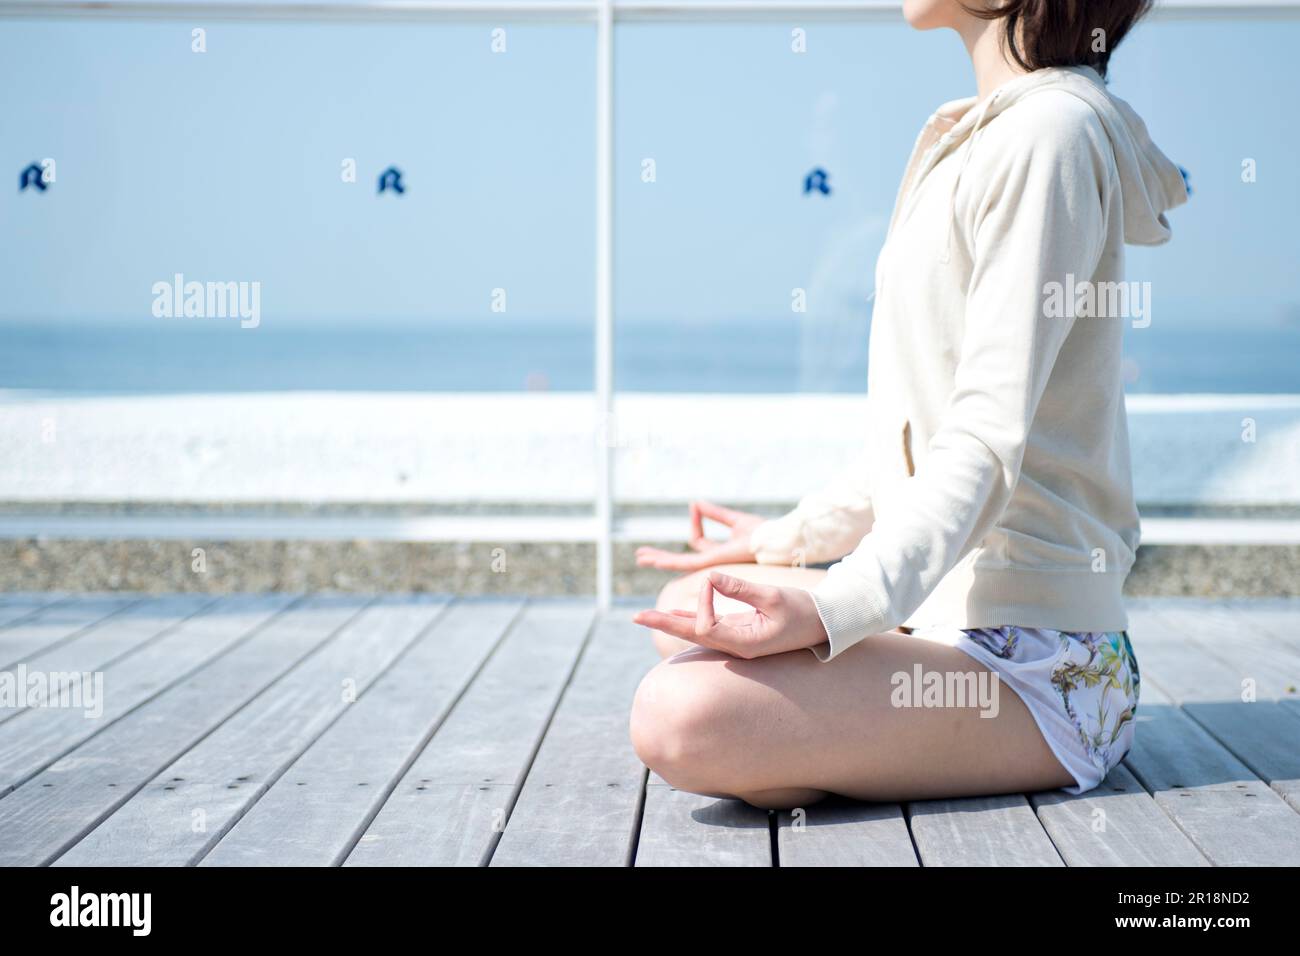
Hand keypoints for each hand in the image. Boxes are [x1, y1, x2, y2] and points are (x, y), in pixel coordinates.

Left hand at [633, 570, 828, 659]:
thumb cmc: (803, 611)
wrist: (824, 625)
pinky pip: (708, 627)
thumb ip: (740, 588)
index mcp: (744, 643)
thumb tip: (709, 576)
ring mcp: (736, 642)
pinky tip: (674, 614)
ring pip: (697, 632)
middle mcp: (735, 647)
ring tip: (646, 616)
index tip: (711, 578)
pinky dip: (690, 619)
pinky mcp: (739, 632)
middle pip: (691, 635)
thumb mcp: (773, 596)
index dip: (701, 600)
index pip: (706, 625)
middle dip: (663, 624)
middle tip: (635, 616)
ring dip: (671, 622)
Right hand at [635, 501, 764, 572]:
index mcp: (719, 551)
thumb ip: (715, 513)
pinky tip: (654, 561)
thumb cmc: (761, 532)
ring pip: (678, 564)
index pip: (698, 540)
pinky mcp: (710, 563)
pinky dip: (668, 562)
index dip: (695, 521)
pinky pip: (685, 563)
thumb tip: (695, 503)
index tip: (696, 506)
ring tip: (641, 558)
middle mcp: (713, 560)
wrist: (771, 540)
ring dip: (659, 560)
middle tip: (643, 555)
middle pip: (682, 560)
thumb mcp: (735, 519)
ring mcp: (710, 564)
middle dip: (663, 557)